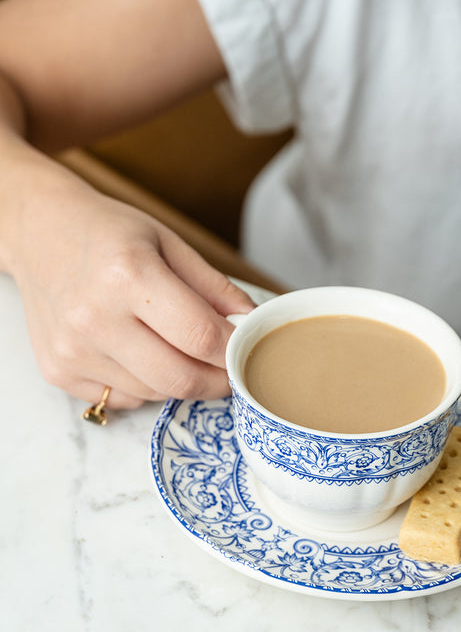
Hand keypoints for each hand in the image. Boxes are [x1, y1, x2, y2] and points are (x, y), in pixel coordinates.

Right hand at [3, 161, 255, 408]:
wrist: (40, 233)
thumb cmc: (108, 234)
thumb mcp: (168, 242)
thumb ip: (214, 288)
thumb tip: (251, 324)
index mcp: (128, 275)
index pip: (200, 336)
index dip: (233, 351)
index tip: (246, 352)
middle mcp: (94, 318)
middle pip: (179, 378)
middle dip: (216, 381)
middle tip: (228, 371)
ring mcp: (72, 350)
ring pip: (154, 393)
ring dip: (179, 381)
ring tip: (179, 351)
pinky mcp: (58, 372)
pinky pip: (123, 399)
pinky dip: (144, 386)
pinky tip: (138, 354)